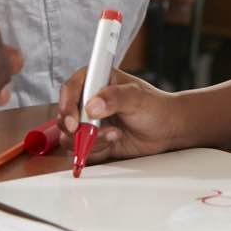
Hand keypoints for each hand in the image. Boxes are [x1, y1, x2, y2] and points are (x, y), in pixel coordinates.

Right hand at [57, 67, 181, 163]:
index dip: (67, 105)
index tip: (74, 123)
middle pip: (65, 116)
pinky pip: (82, 150)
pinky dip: (96, 150)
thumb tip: (92, 106)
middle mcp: (89, 100)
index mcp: (97, 80)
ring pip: (70, 136)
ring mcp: (90, 121)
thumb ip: (115, 98)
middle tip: (97, 133)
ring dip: (91, 141)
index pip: (70, 89)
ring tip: (115, 135)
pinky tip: (114, 142)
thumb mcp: (137, 98)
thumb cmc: (155, 106)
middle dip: (79, 129)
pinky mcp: (93, 139)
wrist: (166, 129)